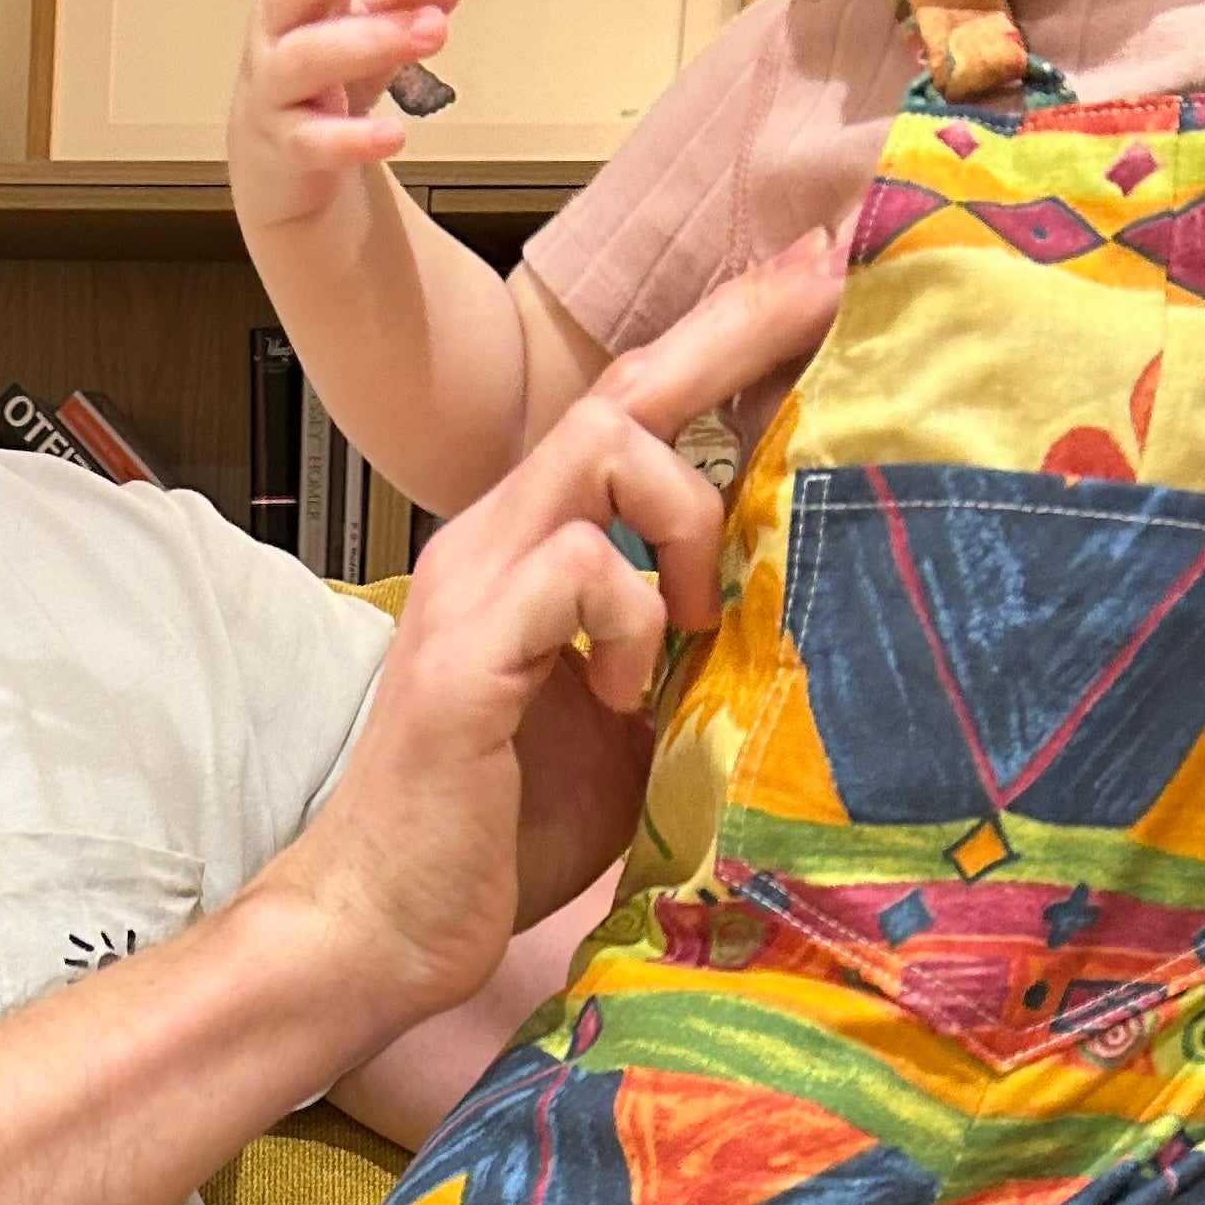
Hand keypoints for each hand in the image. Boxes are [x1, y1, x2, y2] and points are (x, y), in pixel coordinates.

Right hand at [228, 0, 463, 234]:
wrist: (277, 168)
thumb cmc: (322, 84)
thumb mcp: (365, 31)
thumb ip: (404, 1)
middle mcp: (275, 33)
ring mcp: (274, 91)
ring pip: (308, 57)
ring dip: (371, 39)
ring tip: (433, 29)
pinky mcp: (285, 150)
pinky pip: (314, 142)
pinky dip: (354, 138)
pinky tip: (397, 134)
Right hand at [261, 230, 849, 1031]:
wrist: (386, 922)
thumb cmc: (498, 831)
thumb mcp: (626, 723)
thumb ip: (679, 648)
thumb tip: (781, 605)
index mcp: (530, 552)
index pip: (630, 414)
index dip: (720, 342)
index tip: (811, 283)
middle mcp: (495, 541)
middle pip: (624, 390)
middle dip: (731, 331)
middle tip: (818, 281)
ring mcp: (474, 586)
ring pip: (603, 448)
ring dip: (680, 521)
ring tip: (689, 620)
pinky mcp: (468, 650)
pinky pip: (580, 569)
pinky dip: (629, 621)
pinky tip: (622, 696)